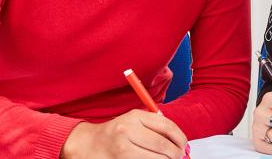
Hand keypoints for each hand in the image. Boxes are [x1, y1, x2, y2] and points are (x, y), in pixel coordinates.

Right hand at [61, 109, 187, 158]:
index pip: (167, 127)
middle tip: (178, 156)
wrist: (87, 144)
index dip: (180, 138)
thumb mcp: (134, 122)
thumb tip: (180, 142)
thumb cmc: (115, 133)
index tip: (184, 145)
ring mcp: (121, 149)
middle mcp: (127, 131)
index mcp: (134, 117)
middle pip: (163, 146)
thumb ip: (155, 127)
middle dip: (175, 154)